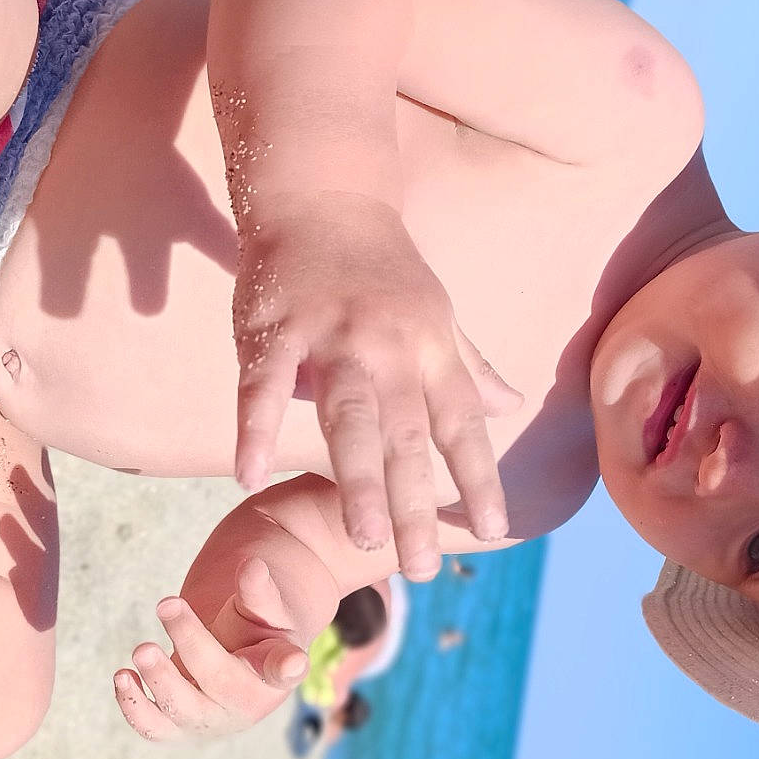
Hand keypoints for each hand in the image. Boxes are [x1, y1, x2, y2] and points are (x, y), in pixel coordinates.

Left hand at [113, 559, 309, 741]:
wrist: (235, 665)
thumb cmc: (254, 631)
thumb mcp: (263, 608)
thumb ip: (257, 590)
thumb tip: (252, 566)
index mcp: (277, 670)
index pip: (283, 669)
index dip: (287, 667)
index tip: (293, 661)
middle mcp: (248, 704)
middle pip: (219, 681)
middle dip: (191, 644)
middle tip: (166, 603)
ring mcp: (213, 721)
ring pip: (182, 710)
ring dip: (158, 680)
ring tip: (141, 648)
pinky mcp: (182, 730)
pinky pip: (155, 729)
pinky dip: (134, 707)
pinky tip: (123, 675)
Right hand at [232, 194, 522, 578]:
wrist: (324, 192)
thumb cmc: (382, 265)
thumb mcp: (438, 312)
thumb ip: (469, 366)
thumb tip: (510, 407)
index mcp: (430, 347)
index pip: (462, 424)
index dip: (479, 477)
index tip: (495, 530)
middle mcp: (389, 346)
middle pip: (406, 434)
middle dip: (416, 503)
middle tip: (423, 566)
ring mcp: (330, 335)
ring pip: (347, 416)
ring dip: (357, 478)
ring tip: (364, 538)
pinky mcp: (272, 326)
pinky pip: (260, 384)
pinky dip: (252, 429)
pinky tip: (248, 475)